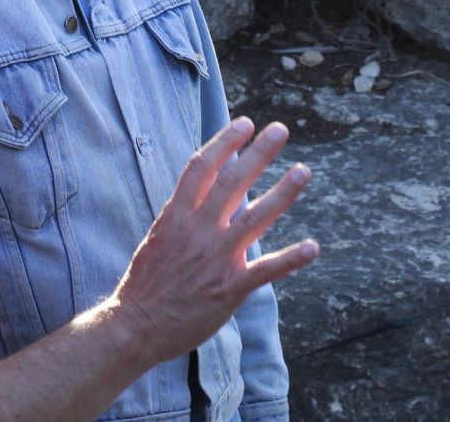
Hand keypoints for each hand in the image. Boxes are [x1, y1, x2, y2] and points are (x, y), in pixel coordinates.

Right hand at [108, 118, 317, 366]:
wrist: (136, 325)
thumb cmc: (147, 282)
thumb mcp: (159, 236)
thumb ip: (184, 214)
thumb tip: (206, 192)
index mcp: (176, 215)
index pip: (202, 167)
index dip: (225, 142)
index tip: (245, 124)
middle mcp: (197, 230)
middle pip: (232, 182)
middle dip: (258, 153)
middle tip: (280, 130)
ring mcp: (215, 258)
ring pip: (254, 218)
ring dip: (282, 193)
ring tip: (303, 170)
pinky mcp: (229, 288)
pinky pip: (266, 270)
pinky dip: (291, 258)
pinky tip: (313, 246)